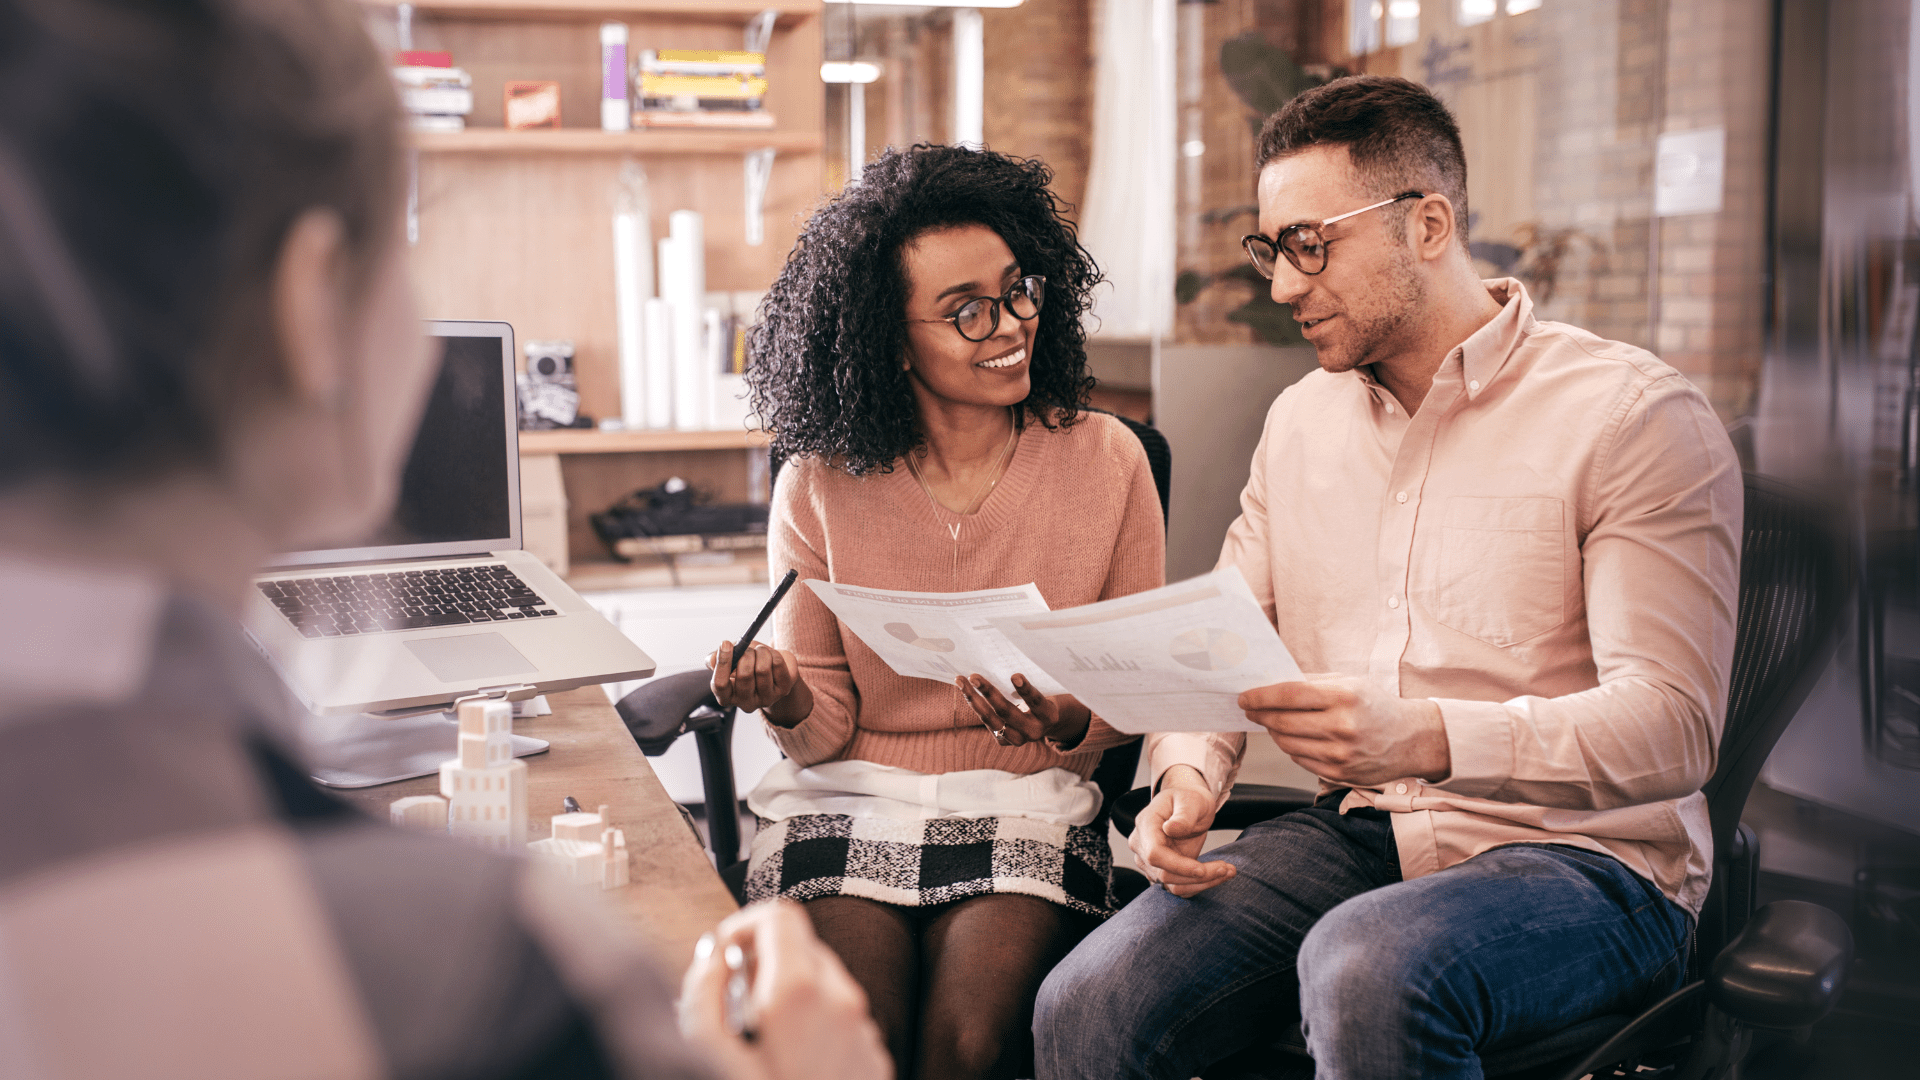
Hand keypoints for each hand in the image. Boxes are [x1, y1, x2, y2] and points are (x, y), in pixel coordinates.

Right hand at [680, 901, 891, 1079]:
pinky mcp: (875, 1059)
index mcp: (801, 992)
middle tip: (734, 1006)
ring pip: (823, 985)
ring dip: (789, 998)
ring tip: (761, 1041)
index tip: (724, 955)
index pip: (780, 913)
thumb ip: (703, 994)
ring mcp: (865, 1032)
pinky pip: (842, 1020)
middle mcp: (843, 1002)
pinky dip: (814, 1026)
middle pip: (802, 947)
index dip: (743, 926)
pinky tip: (790, 1061)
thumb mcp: (709, 1054)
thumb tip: (713, 955)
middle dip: (763, 965)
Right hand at [708, 641, 812, 725]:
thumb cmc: (745, 663)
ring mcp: (766, 699)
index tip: (726, 643)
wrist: (770, 667)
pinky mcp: (783, 690)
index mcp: (727, 697)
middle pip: (744, 675)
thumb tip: (714, 658)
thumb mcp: (729, 659)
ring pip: (763, 669)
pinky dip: (774, 654)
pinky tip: (772, 656)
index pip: (720, 684)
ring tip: (760, 651)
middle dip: (746, 654)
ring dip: (761, 652)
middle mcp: (746, 703)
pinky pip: (778, 665)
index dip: (723, 662)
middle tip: (747, 649)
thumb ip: (715, 659)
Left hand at [956, 673, 1090, 748]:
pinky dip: (975, 705)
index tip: (1014, 675)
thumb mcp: (1044, 690)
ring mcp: (1018, 740)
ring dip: (973, 699)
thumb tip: (1001, 663)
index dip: (1026, 689)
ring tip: (961, 681)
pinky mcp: (1003, 742)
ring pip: (991, 719)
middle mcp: (1034, 731)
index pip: (1036, 701)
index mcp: (1049, 716)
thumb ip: (1028, 683)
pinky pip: (986, 722)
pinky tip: (966, 691)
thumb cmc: (1042, 698)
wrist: (1043, 722)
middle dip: (989, 692)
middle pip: (1007, 712)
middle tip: (974, 676)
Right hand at [1129, 765, 1234, 896]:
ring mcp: (1149, 862)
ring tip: (1228, 871)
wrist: (1188, 807)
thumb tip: (1170, 829)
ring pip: (1172, 885)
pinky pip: (1179, 887)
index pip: (1155, 854)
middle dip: (1198, 877)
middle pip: (1164, 874)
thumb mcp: (1192, 800)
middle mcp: (1142, 846)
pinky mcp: (1162, 871)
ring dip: (1202, 884)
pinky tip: (1218, 875)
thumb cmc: (1189, 799)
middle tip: (1227, 868)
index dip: (1178, 866)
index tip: (1202, 869)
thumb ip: (1183, 815)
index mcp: (1146, 824)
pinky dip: (1200, 885)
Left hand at [1238, 675, 1449, 786]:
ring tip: (1272, 722)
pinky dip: (1291, 747)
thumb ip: (1312, 682)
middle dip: (1260, 714)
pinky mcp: (1339, 773)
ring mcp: (1340, 753)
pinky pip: (1299, 759)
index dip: (1261, 696)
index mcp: (1344, 696)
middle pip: (1282, 721)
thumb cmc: (1375, 705)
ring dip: (1274, 731)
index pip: (1289, 694)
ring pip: (1287, 743)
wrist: (1411, 739)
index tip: (1244, 697)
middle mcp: (1342, 726)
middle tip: (1250, 709)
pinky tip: (1293, 737)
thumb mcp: (1350, 682)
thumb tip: (1271, 684)